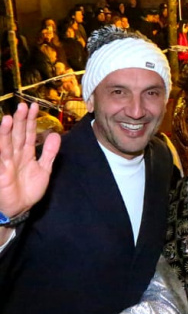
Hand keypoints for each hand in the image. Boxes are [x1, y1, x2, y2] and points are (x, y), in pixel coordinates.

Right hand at [0, 103, 60, 218]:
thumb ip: (50, 152)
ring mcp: (6, 163)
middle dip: (20, 121)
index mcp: (25, 153)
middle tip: (23, 106)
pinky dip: (0, 150)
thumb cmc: (29, 189)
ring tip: (9, 119)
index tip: (33, 106)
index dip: (30, 120)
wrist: (21, 208)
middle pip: (17, 135)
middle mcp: (14, 155)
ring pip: (6, 145)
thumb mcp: (44, 169)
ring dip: (6, 132)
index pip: (28, 133)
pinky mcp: (1, 173)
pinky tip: (1, 139)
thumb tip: (55, 134)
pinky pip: (0, 160)